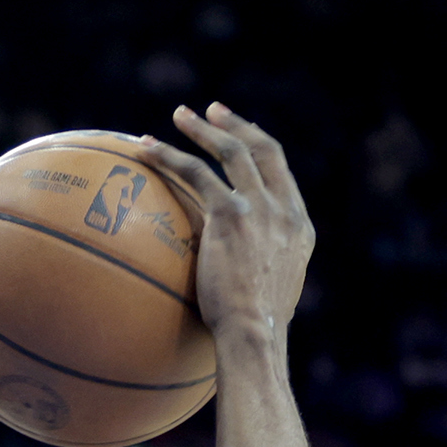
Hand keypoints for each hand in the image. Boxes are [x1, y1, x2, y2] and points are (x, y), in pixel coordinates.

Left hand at [130, 103, 313, 343]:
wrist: (256, 335)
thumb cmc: (258, 332)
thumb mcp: (275, 295)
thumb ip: (264, 271)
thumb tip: (242, 279)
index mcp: (300, 227)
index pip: (281, 173)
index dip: (260, 149)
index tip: (242, 136)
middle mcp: (284, 210)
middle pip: (262, 150)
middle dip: (236, 126)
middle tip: (213, 111)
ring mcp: (260, 208)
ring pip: (231, 152)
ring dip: (203, 129)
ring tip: (178, 116)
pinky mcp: (231, 214)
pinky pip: (195, 173)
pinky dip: (168, 156)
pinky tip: (146, 149)